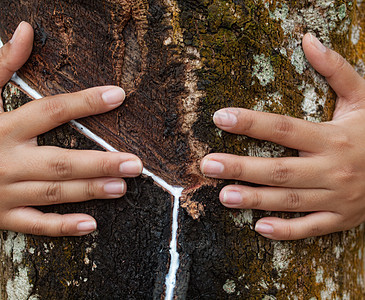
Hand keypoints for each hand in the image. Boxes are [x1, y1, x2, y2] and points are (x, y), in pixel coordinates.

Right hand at [0, 22, 142, 235]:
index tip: (118, 96)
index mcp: (4, 128)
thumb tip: (26, 31)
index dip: (86, 102)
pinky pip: (33, 225)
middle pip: (61, 161)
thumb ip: (2, 65)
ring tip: (122, 187)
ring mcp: (4, 192)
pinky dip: (61, 228)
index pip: (52, 110)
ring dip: (89, 191)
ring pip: (52, 193)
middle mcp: (7, 160)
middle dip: (100, 163)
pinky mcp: (0, 215)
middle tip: (135, 164)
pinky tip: (90, 225)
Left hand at [201, 33, 364, 239]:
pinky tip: (259, 228)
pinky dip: (286, 231)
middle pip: (280, 169)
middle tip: (207, 164)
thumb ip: (336, 70)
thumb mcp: (362, 98)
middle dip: (241, 167)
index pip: (283, 128)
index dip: (250, 122)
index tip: (220, 117)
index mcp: (333, 138)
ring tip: (223, 196)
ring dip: (254, 199)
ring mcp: (337, 198)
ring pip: (289, 201)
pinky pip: (311, 228)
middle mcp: (332, 169)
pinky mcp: (341, 218)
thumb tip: (308, 40)